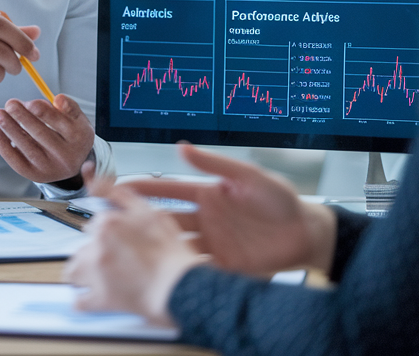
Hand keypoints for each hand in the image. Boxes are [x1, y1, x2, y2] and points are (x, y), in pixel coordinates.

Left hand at [0, 95, 94, 182]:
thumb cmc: (70, 134)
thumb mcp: (76, 118)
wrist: (71, 162)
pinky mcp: (35, 175)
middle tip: (10, 104)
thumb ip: (68, 107)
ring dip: (10, 129)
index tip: (30, 103)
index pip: (60, 124)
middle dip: (23, 117)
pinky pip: (17, 161)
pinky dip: (3, 145)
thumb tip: (58, 99)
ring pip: (27, 147)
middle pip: (42, 134)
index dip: (44, 113)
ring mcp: (50, 168)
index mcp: (79, 138)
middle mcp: (66, 156)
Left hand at [62, 173, 202, 325]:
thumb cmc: (173, 253)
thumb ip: (121, 195)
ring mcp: (96, 274)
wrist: (182, 287)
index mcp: (108, 224)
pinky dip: (86, 301)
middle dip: (93, 255)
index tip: (113, 244)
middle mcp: (97, 246)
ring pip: (73, 272)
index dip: (104, 236)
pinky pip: (80, 302)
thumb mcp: (150, 212)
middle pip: (81, 249)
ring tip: (102, 280)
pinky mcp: (100, 299)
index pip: (93, 227)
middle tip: (114, 264)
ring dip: (84, 275)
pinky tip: (96, 299)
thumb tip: (96, 182)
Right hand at [120, 143, 336, 275]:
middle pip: (163, 220)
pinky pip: (195, 266)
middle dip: (137, 220)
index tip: (116, 186)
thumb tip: (181, 147)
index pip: (166, 190)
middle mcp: (203, 219)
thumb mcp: (249, 176)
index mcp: (206, 194)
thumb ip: (215, 163)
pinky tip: (165, 270)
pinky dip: (180, 268)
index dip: (142, 188)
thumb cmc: (281, 201)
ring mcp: (210, 242)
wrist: (306, 234)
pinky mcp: (222, 264)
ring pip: (174, 245)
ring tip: (132, 250)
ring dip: (155, 247)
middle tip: (112, 221)